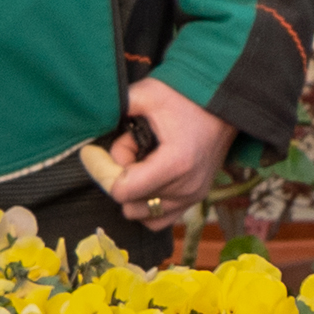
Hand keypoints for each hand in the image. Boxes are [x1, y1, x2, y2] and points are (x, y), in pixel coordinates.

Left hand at [106, 79, 233, 228]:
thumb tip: (89, 120)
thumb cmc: (187, 96)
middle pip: (129, 202)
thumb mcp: (148, 94)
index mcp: (174, 163)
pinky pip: (160, 219)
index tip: (95, 153)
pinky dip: (147, 205)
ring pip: (141, 214)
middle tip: (129, 149)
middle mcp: (186, 187)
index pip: (122, 190)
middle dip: (120, 177)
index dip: (103, 171)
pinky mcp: (197, 198)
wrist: (225, 102)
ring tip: (141, 163)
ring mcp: (193, 196)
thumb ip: (118, 106)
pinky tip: (147, 180)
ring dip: (134, 192)